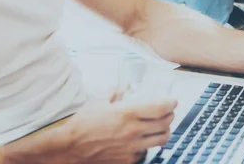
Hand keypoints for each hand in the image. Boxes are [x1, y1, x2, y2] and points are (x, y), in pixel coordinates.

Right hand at [60, 98, 176, 163]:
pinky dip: (148, 145)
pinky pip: (146, 152)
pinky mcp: (127, 159)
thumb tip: (123, 87)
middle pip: (166, 123)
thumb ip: (114, 92)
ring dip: (164, 131)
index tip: (173, 101)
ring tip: (161, 127)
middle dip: (170, 116)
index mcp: (128, 113)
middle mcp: (133, 130)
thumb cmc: (82, 124)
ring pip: (161, 139)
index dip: (171, 103)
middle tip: (168, 113)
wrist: (69, 148)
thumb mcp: (98, 101)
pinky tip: (143, 140)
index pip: (161, 108)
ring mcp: (132, 147)